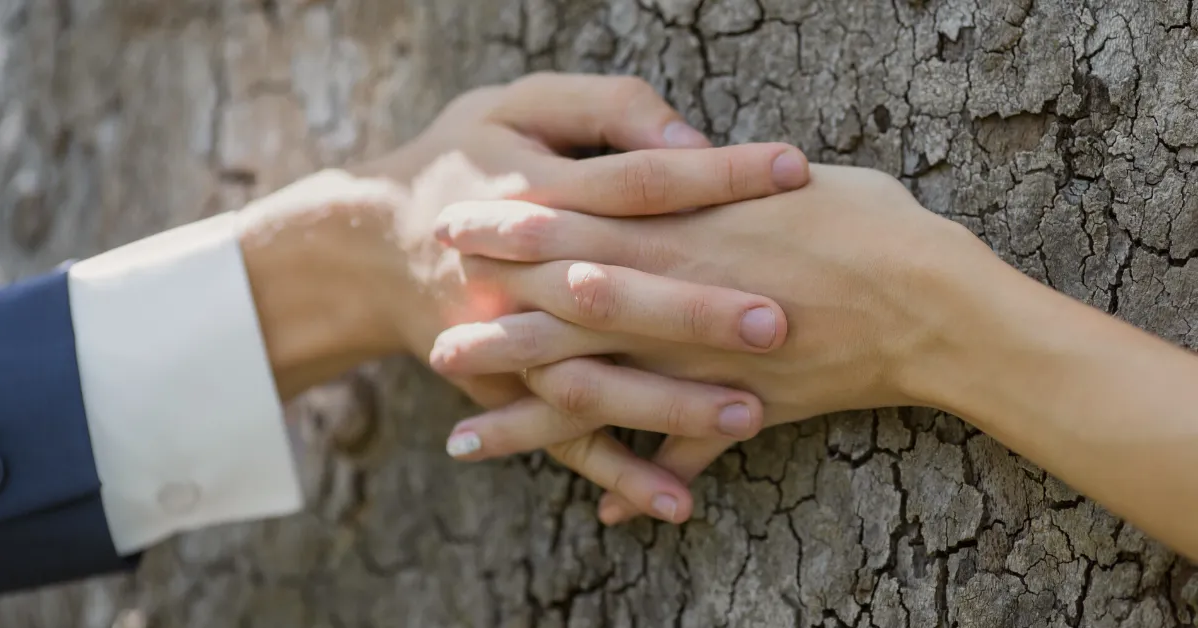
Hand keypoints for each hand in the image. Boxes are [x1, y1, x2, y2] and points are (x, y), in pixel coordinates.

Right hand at [235, 73, 813, 520]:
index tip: (794, 170)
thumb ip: (604, 108)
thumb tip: (686, 143)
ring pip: (587, 380)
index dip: (714, 174)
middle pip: (611, 291)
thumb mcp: (518, 104)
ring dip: (664, 405)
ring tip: (748, 417)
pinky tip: (676, 503)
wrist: (372, 242)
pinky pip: (560, 441)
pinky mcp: (505, 391)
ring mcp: (508, 340)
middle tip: (776, 322)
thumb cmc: (465, 159)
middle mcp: (518, 272)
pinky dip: (615, 472)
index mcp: (530, 189)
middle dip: (692, 310)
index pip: (635, 180)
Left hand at [429, 164, 996, 523]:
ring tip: (465, 437)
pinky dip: (641, 478)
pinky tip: (599, 509)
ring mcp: (703, 364)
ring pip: (599, 396)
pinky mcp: (741, 412)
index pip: (577, 227)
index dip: (514, 231)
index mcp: (688, 231)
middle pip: (564, 316)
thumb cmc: (870, 223)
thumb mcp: (780, 183)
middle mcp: (681, 301)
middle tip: (435, 339)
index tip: (458, 229)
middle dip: (497, 328)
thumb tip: (675, 165)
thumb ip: (714, 184)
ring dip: (529, 419)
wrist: (938, 306)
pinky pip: (680, 454)